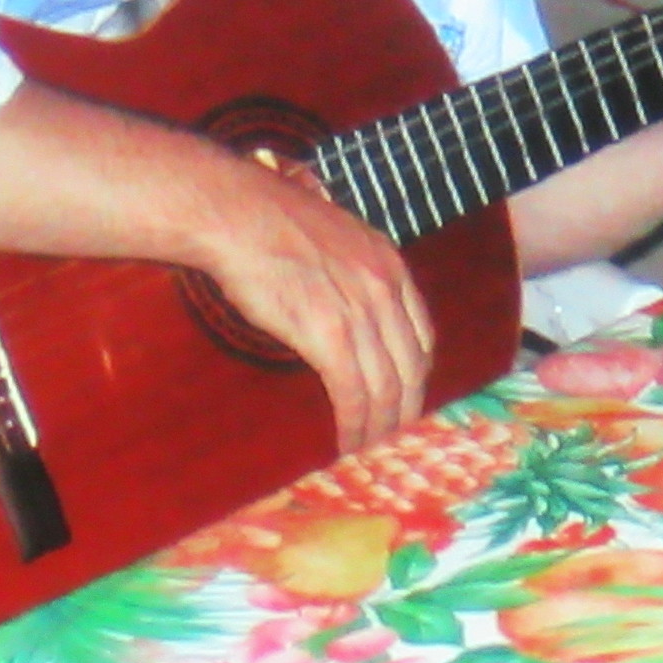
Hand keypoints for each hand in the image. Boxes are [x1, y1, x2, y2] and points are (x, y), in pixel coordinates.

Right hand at [194, 159, 437, 454]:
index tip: (403, 397)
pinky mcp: (329, 334)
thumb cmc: (273, 223)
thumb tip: (348, 308)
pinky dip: (354, 422)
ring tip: (367, 447)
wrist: (240, 214)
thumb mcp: (338, 238)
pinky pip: (353, 392)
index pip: (422, 336)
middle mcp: (386, 289)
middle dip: (405, 408)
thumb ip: (355, 274)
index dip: (415, 375)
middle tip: (392, 436)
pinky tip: (347, 439)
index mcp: (391, 265)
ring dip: (379, 425)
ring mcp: (361, 312)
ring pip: (386, 386)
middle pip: (411, 367)